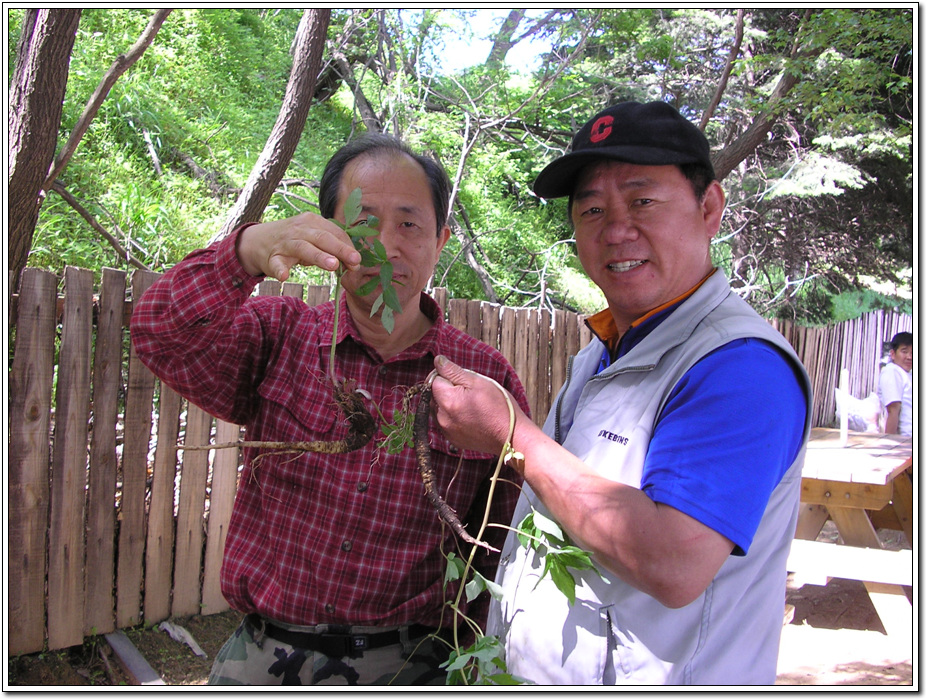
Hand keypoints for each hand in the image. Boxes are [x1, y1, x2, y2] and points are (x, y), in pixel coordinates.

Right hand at [236, 212, 361, 280]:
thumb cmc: (294, 240)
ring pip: (303, 248)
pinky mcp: (272, 257)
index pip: (334, 232)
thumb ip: (331, 247)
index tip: (358, 260)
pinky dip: (280, 270)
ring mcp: (285, 243)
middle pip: (322, 238)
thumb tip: (354, 262)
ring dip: (318, 256)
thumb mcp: (313, 237)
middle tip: (354, 261)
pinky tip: (284, 277)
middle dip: (340, 249)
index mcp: (312, 222)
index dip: (347, 246)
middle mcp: (299, 229)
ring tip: (333, 265)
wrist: (259, 240)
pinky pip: (276, 264)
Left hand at [430, 355, 525, 455]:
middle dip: (446, 390)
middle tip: (469, 392)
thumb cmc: (499, 407)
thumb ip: (454, 371)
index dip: (447, 376)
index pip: (434, 380)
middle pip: (434, 395)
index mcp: (448, 401)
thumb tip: (438, 361)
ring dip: (448, 403)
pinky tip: (469, 415)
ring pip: (438, 409)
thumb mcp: (479, 382)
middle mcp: (442, 418)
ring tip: (470, 405)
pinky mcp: (452, 439)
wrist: (511, 436)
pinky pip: (445, 422)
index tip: (462, 380)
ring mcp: (446, 430)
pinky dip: (453, 416)